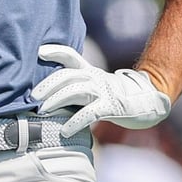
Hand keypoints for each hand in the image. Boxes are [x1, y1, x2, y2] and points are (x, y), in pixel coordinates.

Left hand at [30, 44, 170, 136]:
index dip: (56, 51)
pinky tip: (65, 131)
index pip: (71, 56)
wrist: (148, 100)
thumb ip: (76, 84)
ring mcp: (103, 91)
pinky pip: (90, 113)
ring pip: (75, 91)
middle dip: (47, 85)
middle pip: (67, 75)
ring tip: (42, 111)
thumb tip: (49, 93)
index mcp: (90, 71)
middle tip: (32, 97)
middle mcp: (95, 77)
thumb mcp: (96, 83)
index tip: (39, 51)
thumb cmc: (116, 95)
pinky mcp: (111, 107)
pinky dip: (75, 122)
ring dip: (56, 100)